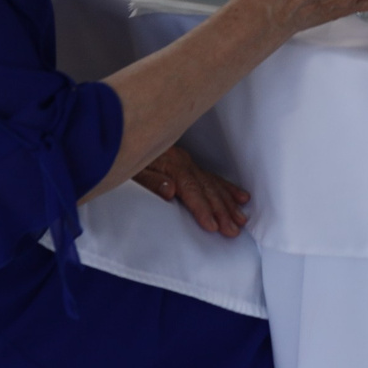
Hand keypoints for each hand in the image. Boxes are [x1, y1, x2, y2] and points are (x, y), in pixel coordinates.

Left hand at [132, 145, 251, 237]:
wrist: (126, 136)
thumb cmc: (127, 156)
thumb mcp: (133, 171)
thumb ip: (151, 181)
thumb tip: (171, 191)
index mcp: (173, 166)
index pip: (192, 191)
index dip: (203, 210)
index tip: (213, 227)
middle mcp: (185, 164)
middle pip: (208, 190)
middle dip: (222, 212)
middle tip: (233, 230)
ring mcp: (190, 164)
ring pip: (214, 185)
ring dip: (229, 204)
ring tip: (241, 220)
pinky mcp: (190, 164)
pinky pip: (214, 178)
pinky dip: (228, 189)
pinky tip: (241, 198)